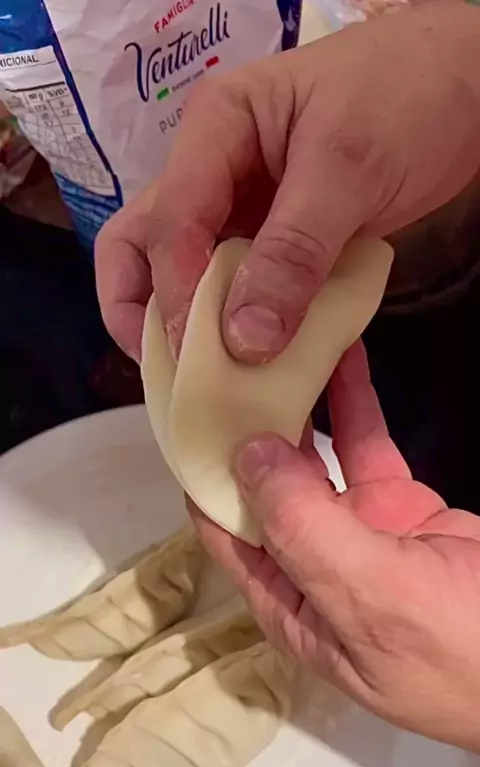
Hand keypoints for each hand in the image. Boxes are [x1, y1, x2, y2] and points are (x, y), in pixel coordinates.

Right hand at [97, 0, 479, 362]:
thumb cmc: (407, 97)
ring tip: (212, 386)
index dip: (175, 289)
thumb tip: (243, 341)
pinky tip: (272, 375)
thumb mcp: (348, 167)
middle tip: (173, 370)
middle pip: (145, 247)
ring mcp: (244, 213)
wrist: (464, 90)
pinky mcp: (277, 246)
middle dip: (145, 311)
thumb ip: (294, 251)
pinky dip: (254, 334)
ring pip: (192, 280)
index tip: (197, 352)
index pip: (171, 220)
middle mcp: (214, 174)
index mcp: (216, 130)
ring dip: (197, 332)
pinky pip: (249, 295)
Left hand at [190, 341, 479, 752]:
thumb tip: (246, 458)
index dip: (203, 472)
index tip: (189, 411)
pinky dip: (355, 406)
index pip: (224, 532)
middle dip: (246, 429)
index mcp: (290, 603)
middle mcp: (313, 566)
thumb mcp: (372, 599)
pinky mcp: (401, 507)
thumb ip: (306, 531)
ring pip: (316, 460)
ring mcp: (359, 535)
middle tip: (232, 362)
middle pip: (263, 488)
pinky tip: (342, 362)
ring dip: (299, 408)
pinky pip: (368, 447)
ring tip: (277, 349)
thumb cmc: (460, 654)